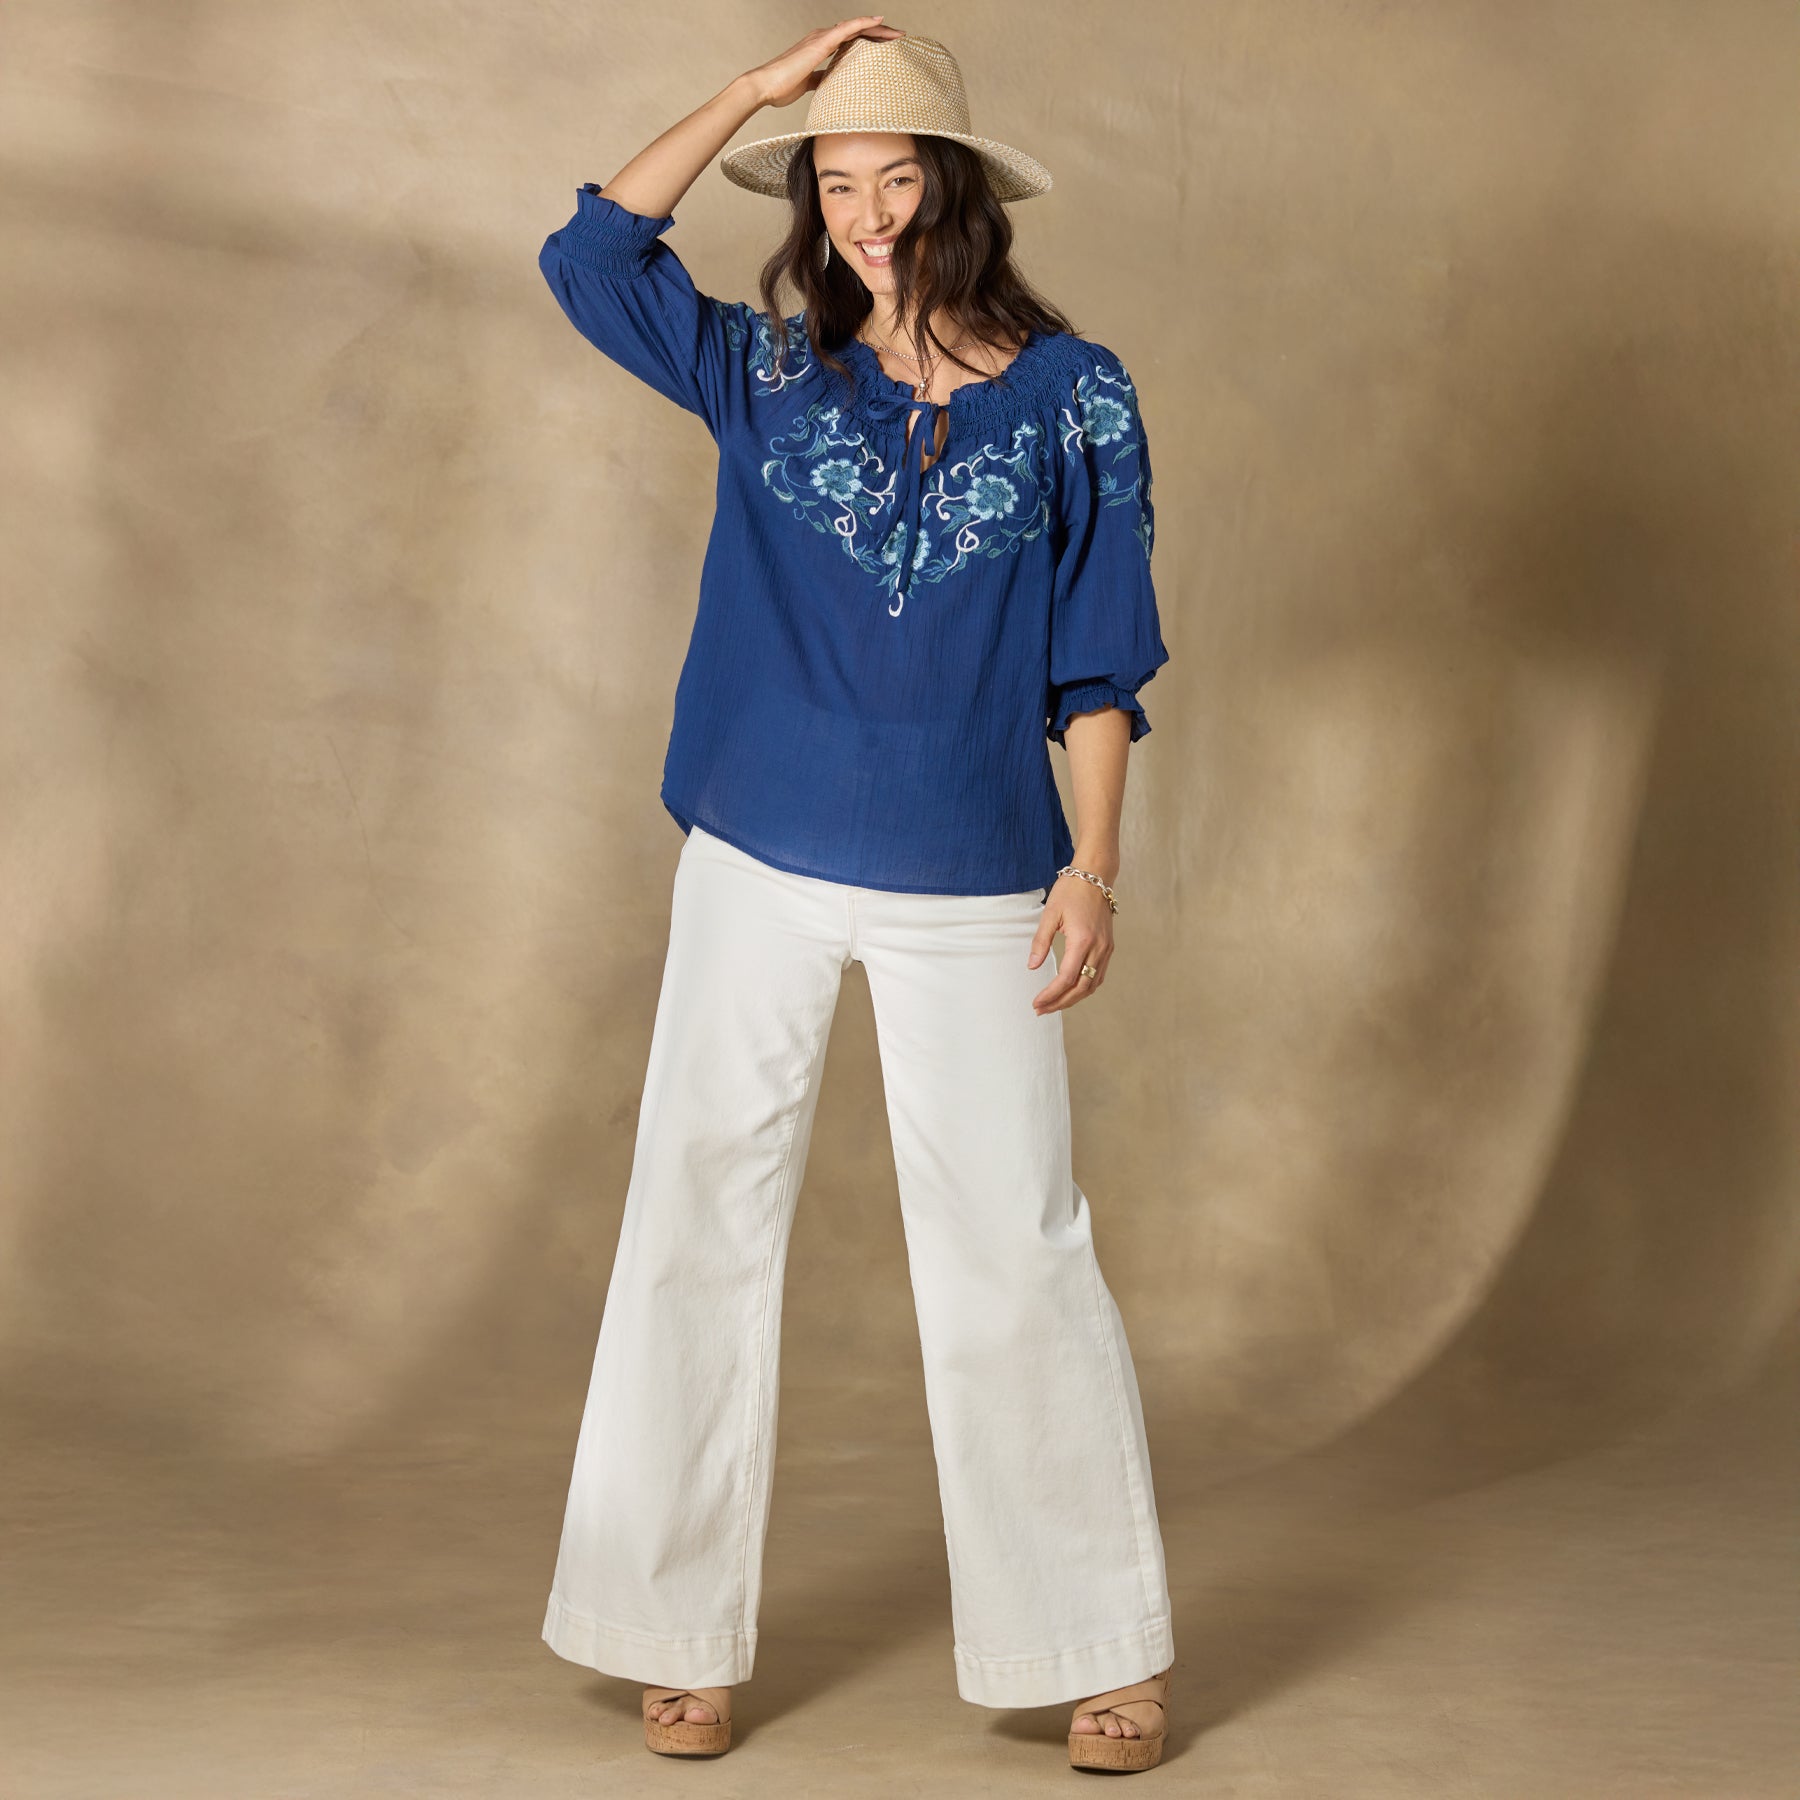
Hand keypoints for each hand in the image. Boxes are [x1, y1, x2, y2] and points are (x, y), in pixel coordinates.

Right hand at [745, 16, 905, 110]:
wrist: (764, 86)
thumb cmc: (780, 87)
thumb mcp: (807, 85)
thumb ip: (819, 80)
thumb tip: (830, 83)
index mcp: (819, 47)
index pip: (850, 41)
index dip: (868, 42)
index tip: (886, 48)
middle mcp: (822, 38)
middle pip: (857, 32)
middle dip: (879, 35)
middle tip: (899, 39)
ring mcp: (821, 38)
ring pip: (856, 28)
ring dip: (878, 29)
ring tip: (897, 33)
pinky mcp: (821, 42)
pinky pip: (848, 28)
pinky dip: (864, 23)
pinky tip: (879, 22)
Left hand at [1029, 874, 1113, 1014]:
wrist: (1096, 875)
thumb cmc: (1071, 891)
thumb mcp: (1050, 913)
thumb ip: (1041, 941)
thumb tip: (1033, 966)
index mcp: (1083, 940)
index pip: (1066, 978)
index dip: (1050, 994)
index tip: (1036, 1003)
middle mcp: (1099, 948)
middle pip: (1081, 987)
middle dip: (1060, 1002)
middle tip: (1041, 1010)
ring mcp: (1106, 948)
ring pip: (1092, 985)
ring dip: (1073, 998)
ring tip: (1053, 1004)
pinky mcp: (1108, 947)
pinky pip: (1098, 976)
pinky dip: (1085, 988)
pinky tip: (1071, 991)